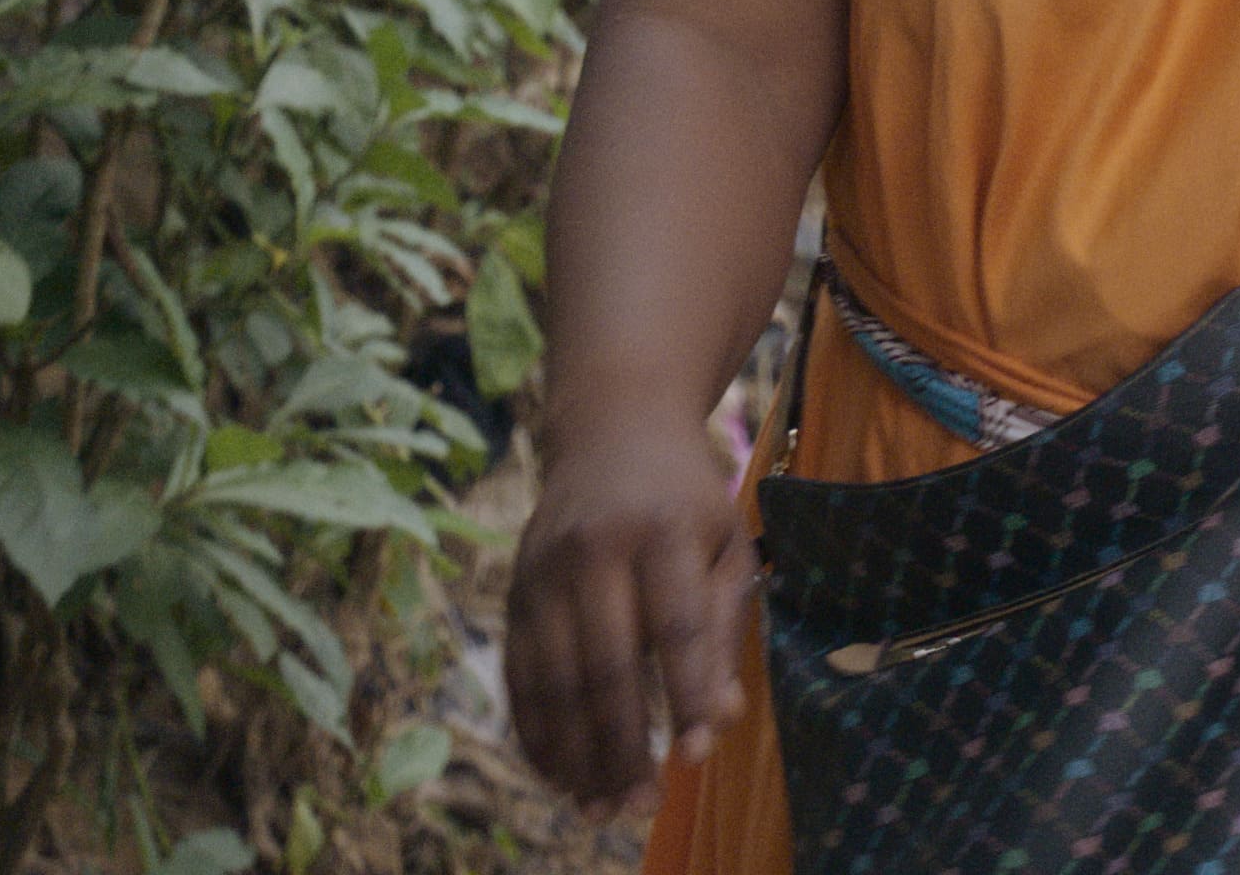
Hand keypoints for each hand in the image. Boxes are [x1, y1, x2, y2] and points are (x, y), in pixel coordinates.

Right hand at [507, 417, 754, 809]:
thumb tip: (721, 717)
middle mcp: (595, 549)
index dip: (686, 693)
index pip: (676, 625)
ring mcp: (544, 571)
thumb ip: (723, 628)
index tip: (696, 754)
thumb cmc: (686, 501)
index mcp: (665, 530)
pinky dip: (535, 730)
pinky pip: (518, 673)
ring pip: (554, 678)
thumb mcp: (726, 544)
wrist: (611, 430)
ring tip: (599, 808)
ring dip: (574, 753)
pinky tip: (557, 774)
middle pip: (605, 663)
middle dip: (622, 744)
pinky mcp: (514, 590)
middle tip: (640, 806)